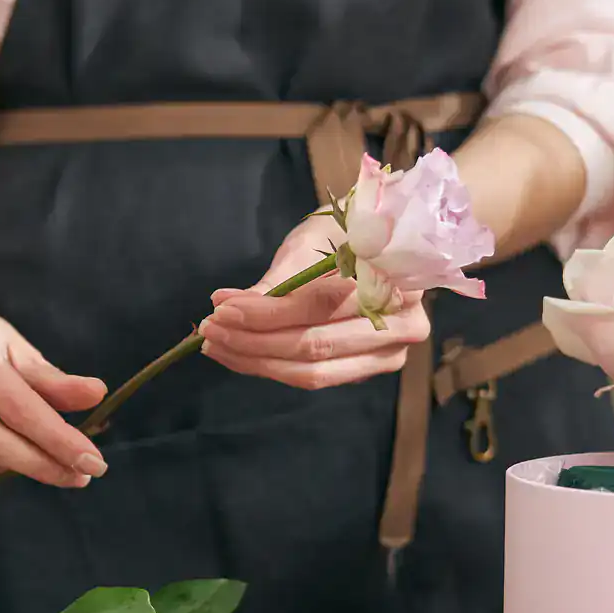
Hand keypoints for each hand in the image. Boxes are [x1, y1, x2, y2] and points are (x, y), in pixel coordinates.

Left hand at [198, 213, 430, 388]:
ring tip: (215, 343)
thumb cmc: (341, 236)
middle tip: (209, 328)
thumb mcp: (309, 246)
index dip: (267, 311)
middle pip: (315, 345)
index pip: (322, 305)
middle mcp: (405, 325)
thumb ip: (276, 283)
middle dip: (253, 340)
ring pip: (311, 371)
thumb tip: (225, 306)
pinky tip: (237, 353)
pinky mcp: (367, 370)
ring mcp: (389, 354)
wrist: (376, 247)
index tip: (220, 305)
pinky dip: (269, 367)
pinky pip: (313, 377)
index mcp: (399, 280)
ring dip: (255, 360)